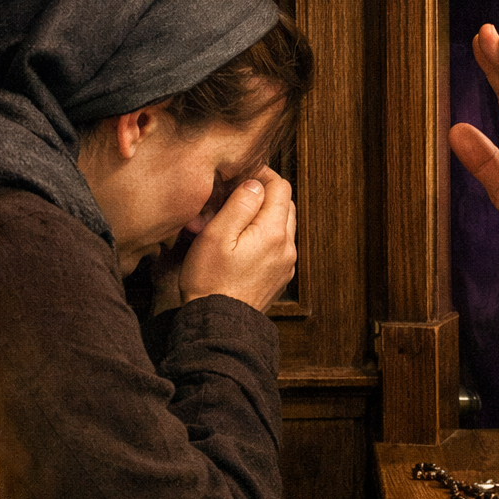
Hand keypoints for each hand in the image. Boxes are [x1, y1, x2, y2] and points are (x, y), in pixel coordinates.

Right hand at [179, 166, 296, 313]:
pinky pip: (278, 245)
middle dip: (263, 194)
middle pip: (285, 203)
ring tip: (234, 220)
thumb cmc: (211, 281)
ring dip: (264, 215)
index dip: (261, 174)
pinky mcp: (280, 275)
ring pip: (282, 224)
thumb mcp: (216, 235)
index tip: (240, 176)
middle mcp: (287, 246)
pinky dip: (264, 235)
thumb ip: (239, 204)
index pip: (281, 186)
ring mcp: (286, 263)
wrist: (219, 324)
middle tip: (234, 196)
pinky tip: (241, 242)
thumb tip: (255, 183)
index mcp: (273, 232)